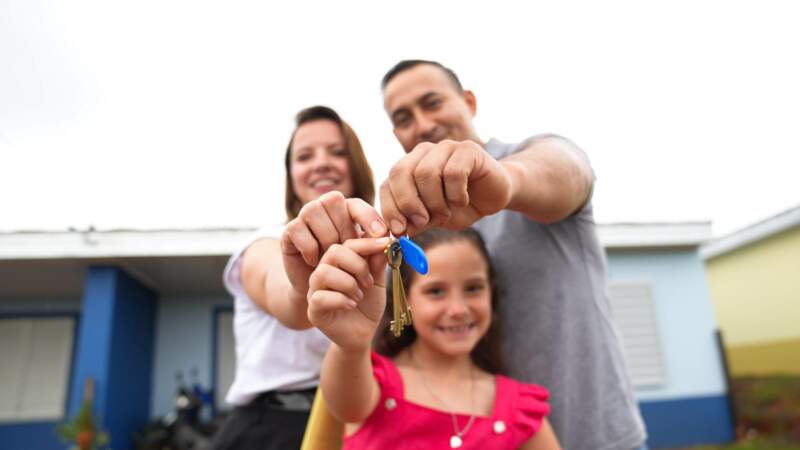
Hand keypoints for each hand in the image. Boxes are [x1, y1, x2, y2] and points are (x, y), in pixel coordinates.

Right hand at [281, 192, 387, 298]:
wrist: (329, 309)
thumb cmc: (354, 286)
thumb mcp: (371, 273)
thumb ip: (377, 257)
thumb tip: (386, 240)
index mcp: (347, 218)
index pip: (354, 202)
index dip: (367, 214)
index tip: (381, 234)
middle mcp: (324, 215)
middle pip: (332, 200)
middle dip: (346, 231)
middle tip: (355, 259)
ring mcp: (304, 223)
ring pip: (313, 212)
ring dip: (330, 243)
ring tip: (338, 268)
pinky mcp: (288, 238)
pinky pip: (298, 231)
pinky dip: (310, 250)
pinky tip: (317, 267)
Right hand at [307, 238, 389, 351]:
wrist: (363, 333)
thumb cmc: (368, 304)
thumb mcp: (378, 281)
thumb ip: (378, 263)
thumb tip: (385, 241)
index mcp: (339, 261)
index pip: (348, 243)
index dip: (367, 243)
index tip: (387, 244)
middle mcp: (324, 271)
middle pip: (334, 252)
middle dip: (357, 265)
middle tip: (369, 282)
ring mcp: (316, 289)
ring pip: (324, 273)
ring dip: (348, 284)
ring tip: (359, 296)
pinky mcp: (313, 309)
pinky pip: (320, 297)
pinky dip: (341, 300)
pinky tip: (351, 305)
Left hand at [380, 140, 511, 235]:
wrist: (494, 196)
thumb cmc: (461, 206)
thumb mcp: (434, 219)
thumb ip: (415, 222)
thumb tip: (397, 232)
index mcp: (409, 166)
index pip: (387, 184)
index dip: (390, 208)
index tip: (399, 231)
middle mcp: (423, 152)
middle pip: (401, 172)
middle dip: (408, 203)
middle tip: (423, 223)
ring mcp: (445, 147)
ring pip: (426, 173)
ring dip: (435, 202)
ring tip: (446, 212)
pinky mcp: (468, 149)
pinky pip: (453, 173)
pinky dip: (456, 195)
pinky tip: (462, 201)